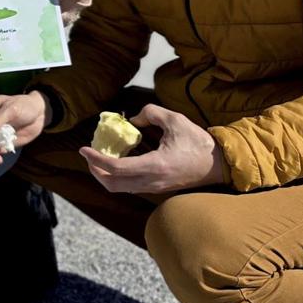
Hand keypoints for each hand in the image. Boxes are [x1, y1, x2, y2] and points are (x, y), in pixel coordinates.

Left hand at [79, 104, 224, 193]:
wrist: (219, 164)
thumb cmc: (198, 142)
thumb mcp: (174, 120)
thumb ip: (150, 113)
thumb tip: (132, 120)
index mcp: (155, 166)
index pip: (116, 167)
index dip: (96, 158)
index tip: (83, 148)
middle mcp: (151, 181)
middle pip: (112, 183)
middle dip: (95, 169)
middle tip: (88, 154)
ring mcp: (154, 188)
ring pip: (119, 188)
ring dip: (104, 175)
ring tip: (99, 158)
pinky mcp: (157, 188)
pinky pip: (129, 186)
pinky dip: (116, 176)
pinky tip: (116, 161)